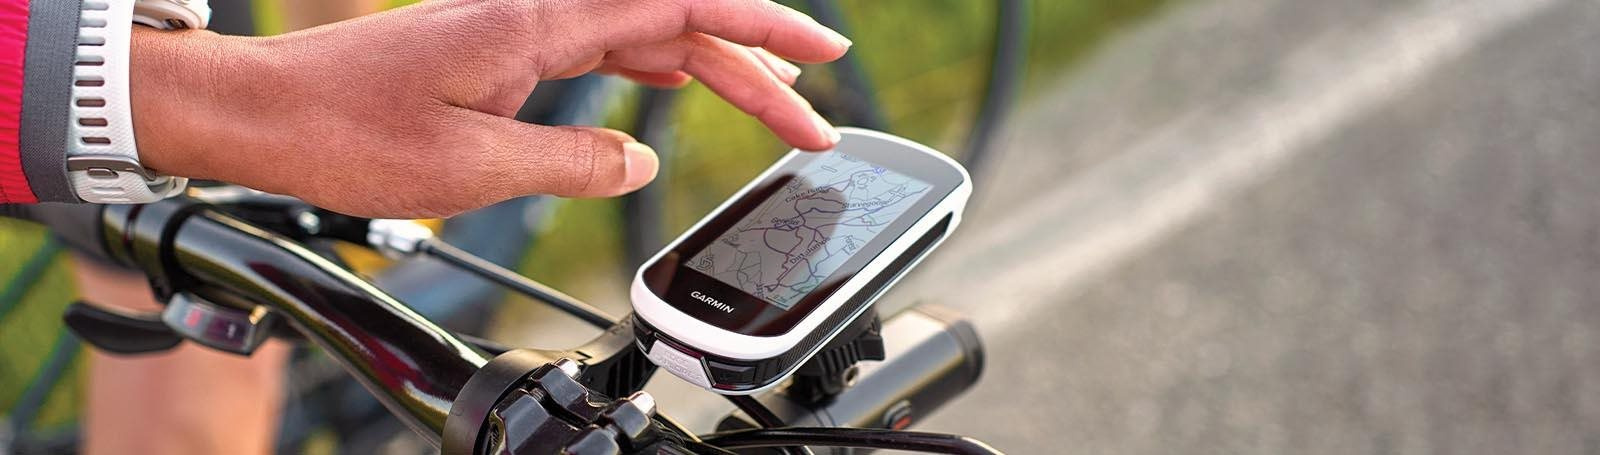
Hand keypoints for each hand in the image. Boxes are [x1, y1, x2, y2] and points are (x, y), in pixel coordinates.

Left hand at [130, 0, 850, 217]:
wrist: (259, 111)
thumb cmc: (343, 132)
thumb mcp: (471, 170)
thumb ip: (570, 164)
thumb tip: (639, 162)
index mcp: (538, 22)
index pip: (680, 9)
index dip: (762, 27)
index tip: (822, 56)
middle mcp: (538, 10)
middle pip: (677, 23)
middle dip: (756, 66)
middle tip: (815, 120)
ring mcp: (521, 27)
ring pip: (645, 36)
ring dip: (713, 69)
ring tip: (774, 103)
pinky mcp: (503, 48)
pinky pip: (602, 50)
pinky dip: (654, 72)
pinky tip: (679, 94)